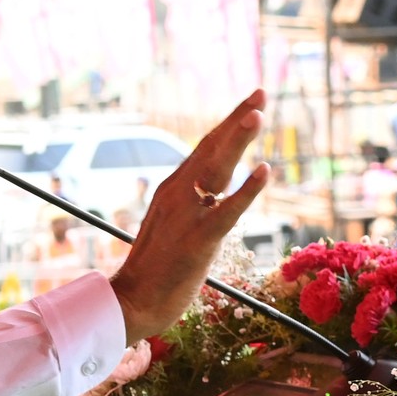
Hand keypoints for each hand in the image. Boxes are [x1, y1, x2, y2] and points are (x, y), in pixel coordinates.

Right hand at [110, 90, 270, 343]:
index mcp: (172, 190)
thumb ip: (193, 207)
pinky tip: (264, 171)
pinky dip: (247, 190)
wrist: (131, 303)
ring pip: (216, 170)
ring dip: (238, 140)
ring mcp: (186, 216)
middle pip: (211, 148)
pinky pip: (227, 211)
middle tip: (261, 92)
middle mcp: (177, 194)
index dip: (229, 124)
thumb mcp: (173, 228)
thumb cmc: (154, 272)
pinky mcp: (197, 241)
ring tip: (259, 114)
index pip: (205, 149)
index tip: (251, 103)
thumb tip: (215, 195)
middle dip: (238, 119)